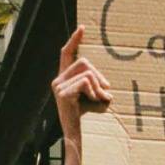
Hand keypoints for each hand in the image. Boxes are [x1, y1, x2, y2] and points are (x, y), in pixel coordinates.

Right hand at [52, 26, 111, 140]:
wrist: (77, 135)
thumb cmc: (88, 117)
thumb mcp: (94, 97)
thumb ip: (97, 84)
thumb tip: (106, 84)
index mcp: (64, 78)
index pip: (67, 53)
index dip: (75, 40)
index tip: (83, 28)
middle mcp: (58, 80)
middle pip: (85, 62)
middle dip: (100, 77)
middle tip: (106, 93)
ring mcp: (58, 86)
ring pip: (87, 73)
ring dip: (99, 87)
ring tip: (99, 101)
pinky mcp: (63, 93)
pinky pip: (86, 83)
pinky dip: (95, 92)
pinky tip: (94, 103)